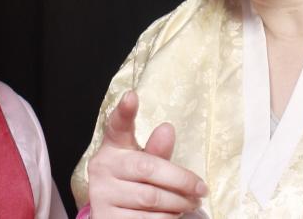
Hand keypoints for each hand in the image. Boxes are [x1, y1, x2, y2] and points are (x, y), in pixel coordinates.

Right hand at [86, 91, 207, 217]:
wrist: (112, 214)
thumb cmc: (133, 181)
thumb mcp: (144, 162)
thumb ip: (157, 149)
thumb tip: (167, 129)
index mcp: (113, 145)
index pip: (117, 125)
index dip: (124, 111)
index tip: (132, 96)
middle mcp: (102, 166)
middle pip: (148, 169)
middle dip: (181, 180)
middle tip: (201, 189)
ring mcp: (102, 193)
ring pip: (150, 198)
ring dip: (178, 203)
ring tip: (191, 203)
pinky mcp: (106, 218)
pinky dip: (167, 218)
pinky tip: (174, 215)